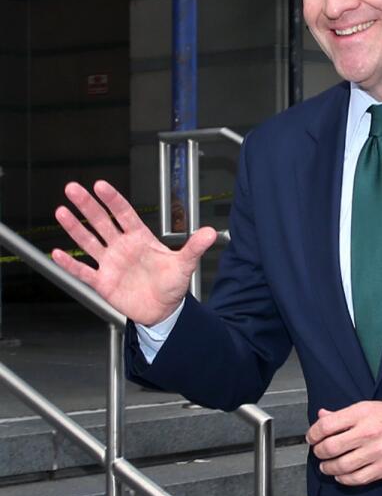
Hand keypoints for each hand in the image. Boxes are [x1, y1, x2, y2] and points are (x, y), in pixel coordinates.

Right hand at [52, 181, 216, 325]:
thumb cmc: (172, 284)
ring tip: (61, 211)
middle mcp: (122, 247)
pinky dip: (69, 263)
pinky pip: (82, 271)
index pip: (124, 214)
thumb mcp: (185, 265)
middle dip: (87, 205)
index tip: (100, 185)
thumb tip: (211, 232)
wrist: (163, 310)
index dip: (113, 200)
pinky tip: (56, 253)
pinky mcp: (103, 282)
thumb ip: (194, 248)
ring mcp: (110, 263)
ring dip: (74, 228)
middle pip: (102, 222)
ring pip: (88, 241)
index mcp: (140, 239)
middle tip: (73, 189)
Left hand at [307, 401, 381, 485]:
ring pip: (340, 466)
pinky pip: (356, 479)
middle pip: (330, 447)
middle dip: (318, 452)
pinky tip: (341, 475)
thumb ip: (344, 414)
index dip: (313, 433)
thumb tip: (322, 416)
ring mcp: (376, 452)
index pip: (326, 425)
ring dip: (328, 468)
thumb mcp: (370, 407)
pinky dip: (344, 479)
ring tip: (327, 465)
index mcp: (363, 413)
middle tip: (319, 452)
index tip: (312, 437)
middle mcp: (368, 432)